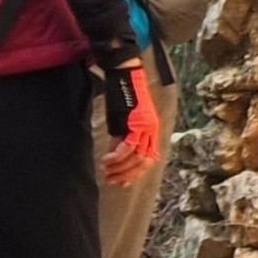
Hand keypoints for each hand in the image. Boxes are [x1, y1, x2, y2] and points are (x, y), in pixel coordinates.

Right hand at [99, 69, 161, 187]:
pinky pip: (128, 146)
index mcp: (152, 131)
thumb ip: (123, 137)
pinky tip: (107, 160)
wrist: (126, 75)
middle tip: (110, 179)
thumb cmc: (123, 95)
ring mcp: (146, 127)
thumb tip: (116, 156)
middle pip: (142, 162)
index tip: (121, 182)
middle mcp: (152, 131)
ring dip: (119, 168)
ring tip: (106, 171)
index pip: (147, 160)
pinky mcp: (137, 123)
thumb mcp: (125, 121)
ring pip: (135, 157)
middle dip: (125, 174)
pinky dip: (117, 157)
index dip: (134, 174)